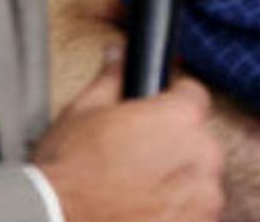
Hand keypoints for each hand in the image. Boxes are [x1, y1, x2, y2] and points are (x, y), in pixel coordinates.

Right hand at [35, 49, 225, 221]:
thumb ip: (111, 79)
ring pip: (198, 181)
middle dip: (172, 148)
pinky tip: (142, 211)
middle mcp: (201, 155)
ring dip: (175, 184)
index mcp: (179, 117)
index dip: (170, 104)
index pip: (193, 96)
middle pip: (197, 141)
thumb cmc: (67, 175)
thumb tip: (118, 55)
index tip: (155, 118)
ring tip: (136, 191)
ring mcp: (203, 198)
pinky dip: (174, 214)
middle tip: (135, 160)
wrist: (56, 221)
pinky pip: (193, 214)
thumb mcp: (82, 112)